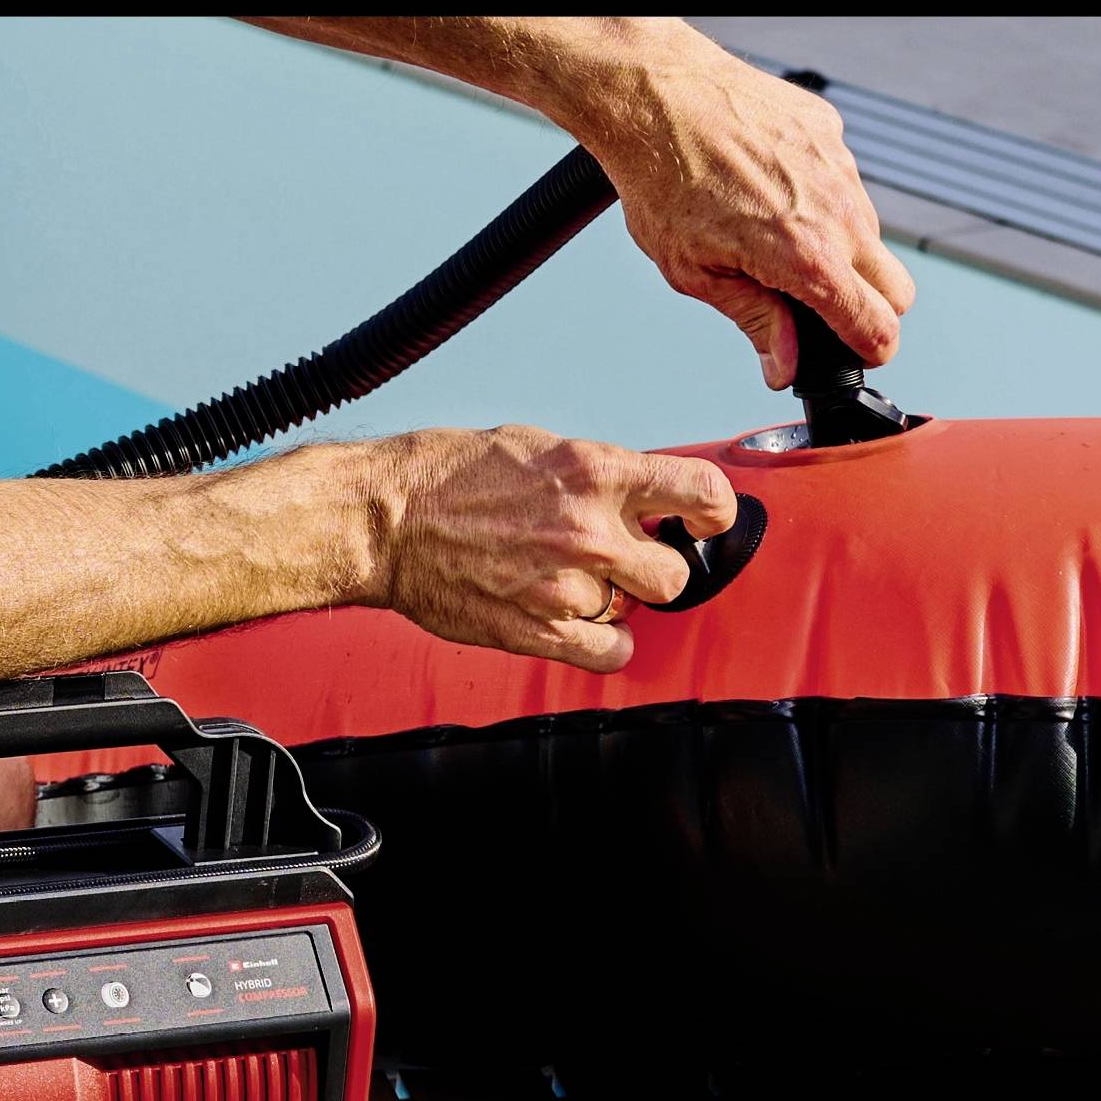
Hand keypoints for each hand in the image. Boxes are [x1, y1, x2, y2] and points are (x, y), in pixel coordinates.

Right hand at [364, 425, 734, 672]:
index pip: (702, 492)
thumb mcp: (537, 447)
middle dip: (656, 568)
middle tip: (627, 561)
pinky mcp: (537, 631)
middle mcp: (589, 532)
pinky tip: (585, 626)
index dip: (715, 512)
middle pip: (675, 573)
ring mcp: (564, 587)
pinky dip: (605, 644)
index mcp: (595, 472)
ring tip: (579, 586)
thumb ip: (596, 475)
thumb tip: (639, 496)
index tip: (703, 522)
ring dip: (617, 603)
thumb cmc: (448, 476)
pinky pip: (608, 653)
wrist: (386, 520)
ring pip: (637, 614)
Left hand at [560, 20, 914, 386]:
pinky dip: (820, 203)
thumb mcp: (697, 274)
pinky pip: (844, 185)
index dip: (871, 350)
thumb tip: (784, 367)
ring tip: (774, 246)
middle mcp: (838, 210)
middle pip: (896, 287)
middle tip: (818, 313)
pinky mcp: (830, 134)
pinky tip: (769, 197)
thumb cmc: (665, 185)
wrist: (658, 99)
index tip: (858, 358)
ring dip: (840, 254)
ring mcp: (840, 167)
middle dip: (868, 309)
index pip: (875, 322)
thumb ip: (754, 320)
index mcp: (806, 256)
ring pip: (869, 235)